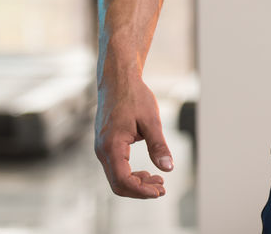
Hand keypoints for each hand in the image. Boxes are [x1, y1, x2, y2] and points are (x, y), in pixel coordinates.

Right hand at [95, 74, 173, 198]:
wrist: (117, 80)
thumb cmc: (134, 96)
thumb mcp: (151, 120)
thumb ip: (158, 145)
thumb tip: (168, 168)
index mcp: (112, 145)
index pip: (122, 180)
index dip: (141, 190)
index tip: (160, 191)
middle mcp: (102, 150)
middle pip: (117, 184)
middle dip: (140, 190)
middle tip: (162, 188)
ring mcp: (102, 148)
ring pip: (115, 177)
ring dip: (136, 183)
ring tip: (158, 181)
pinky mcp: (105, 145)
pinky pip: (115, 167)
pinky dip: (130, 174)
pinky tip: (147, 172)